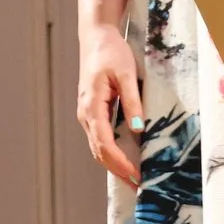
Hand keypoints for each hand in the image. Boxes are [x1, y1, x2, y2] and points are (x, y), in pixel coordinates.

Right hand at [77, 25, 144, 184]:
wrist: (96, 37)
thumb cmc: (111, 52)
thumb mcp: (126, 74)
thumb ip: (132, 102)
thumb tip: (138, 129)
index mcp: (92, 106)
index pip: (104, 143)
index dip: (119, 162)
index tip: (136, 175)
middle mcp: (85, 114)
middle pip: (99, 151)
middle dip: (117, 170)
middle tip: (138, 186)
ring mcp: (86, 115)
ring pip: (97, 147)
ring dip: (113, 165)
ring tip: (133, 179)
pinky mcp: (91, 113)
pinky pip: (99, 139)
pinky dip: (110, 153)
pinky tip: (124, 160)